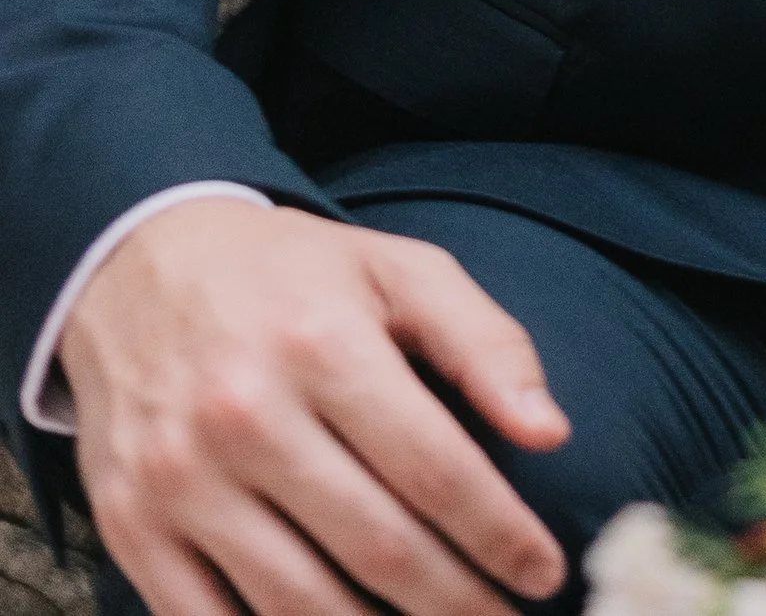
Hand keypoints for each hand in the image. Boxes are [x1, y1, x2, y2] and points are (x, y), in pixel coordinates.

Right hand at [63, 195, 570, 615]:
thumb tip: (550, 431)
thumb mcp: (399, 271)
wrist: (138, 265)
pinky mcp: (132, 528)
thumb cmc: (293, 276)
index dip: (500, 535)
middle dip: (456, 601)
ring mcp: (181, 480)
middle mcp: (247, 415)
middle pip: (377, 546)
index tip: (544, 574)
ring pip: (299, 603)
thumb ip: (485, 343)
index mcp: (323, 344)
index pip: (436, 470)